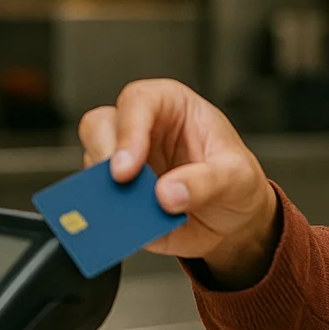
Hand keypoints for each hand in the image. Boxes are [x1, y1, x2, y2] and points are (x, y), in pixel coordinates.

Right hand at [78, 79, 280, 288]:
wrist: (235, 220)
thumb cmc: (236, 181)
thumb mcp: (236, 176)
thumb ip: (206, 182)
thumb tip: (168, 193)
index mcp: (171, 106)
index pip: (139, 101)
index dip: (128, 131)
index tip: (129, 167)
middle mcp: (142, 130)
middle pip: (99, 126)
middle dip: (103, 156)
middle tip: (121, 186)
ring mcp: (126, 164)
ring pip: (91, 166)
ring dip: (104, 191)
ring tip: (130, 211)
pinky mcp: (119, 197)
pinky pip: (98, 204)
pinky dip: (106, 217)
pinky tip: (124, 227)